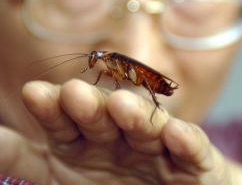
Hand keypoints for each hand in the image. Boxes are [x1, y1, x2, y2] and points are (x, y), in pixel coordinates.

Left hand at [0, 78, 241, 183]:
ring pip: (146, 129)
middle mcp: (119, 136)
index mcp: (86, 138)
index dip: (51, 109)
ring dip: (137, 116)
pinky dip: (186, 141)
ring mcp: (157, 148)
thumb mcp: (58, 172)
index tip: (34, 93)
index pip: (65, 121)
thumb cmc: (109, 182)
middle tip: (74, 92)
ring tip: (122, 105)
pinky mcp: (192, 162)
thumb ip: (23, 156)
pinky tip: (176, 133)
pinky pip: (191, 150)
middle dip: (91, 106)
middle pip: (104, 119)